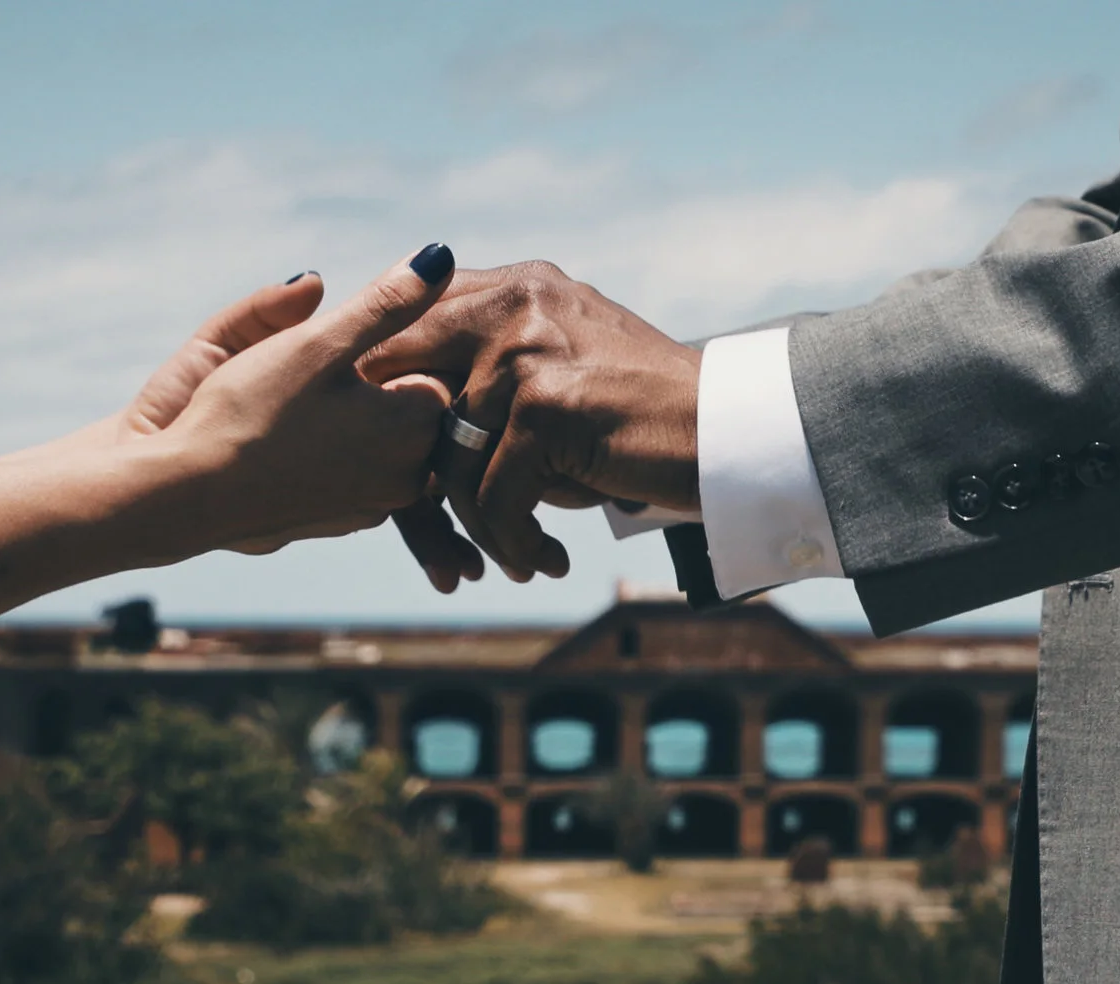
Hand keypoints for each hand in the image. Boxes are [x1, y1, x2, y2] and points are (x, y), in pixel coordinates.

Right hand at [127, 250, 455, 556]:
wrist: (189, 496)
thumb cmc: (251, 412)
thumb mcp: (319, 342)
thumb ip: (386, 302)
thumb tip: (441, 257)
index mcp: (417, 427)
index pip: (434, 368)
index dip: (389, 349)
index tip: (342, 349)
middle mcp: (411, 477)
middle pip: (414, 408)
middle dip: (378, 383)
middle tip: (314, 376)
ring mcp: (376, 506)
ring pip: (384, 441)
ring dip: (356, 418)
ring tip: (296, 407)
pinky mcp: (342, 523)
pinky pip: (354, 473)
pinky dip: (333, 453)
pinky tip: (289, 442)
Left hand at [359, 262, 700, 585]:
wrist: (729, 433)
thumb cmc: (641, 419)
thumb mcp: (562, 372)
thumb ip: (490, 369)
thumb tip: (400, 418)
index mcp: (511, 288)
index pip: (408, 334)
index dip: (391, 403)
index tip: (403, 468)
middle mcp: (512, 304)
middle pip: (411, 397)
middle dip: (411, 472)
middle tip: (432, 524)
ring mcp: (525, 351)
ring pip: (452, 461)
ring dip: (478, 525)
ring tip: (512, 554)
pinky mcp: (545, 406)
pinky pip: (494, 497)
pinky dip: (514, 541)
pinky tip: (546, 560)